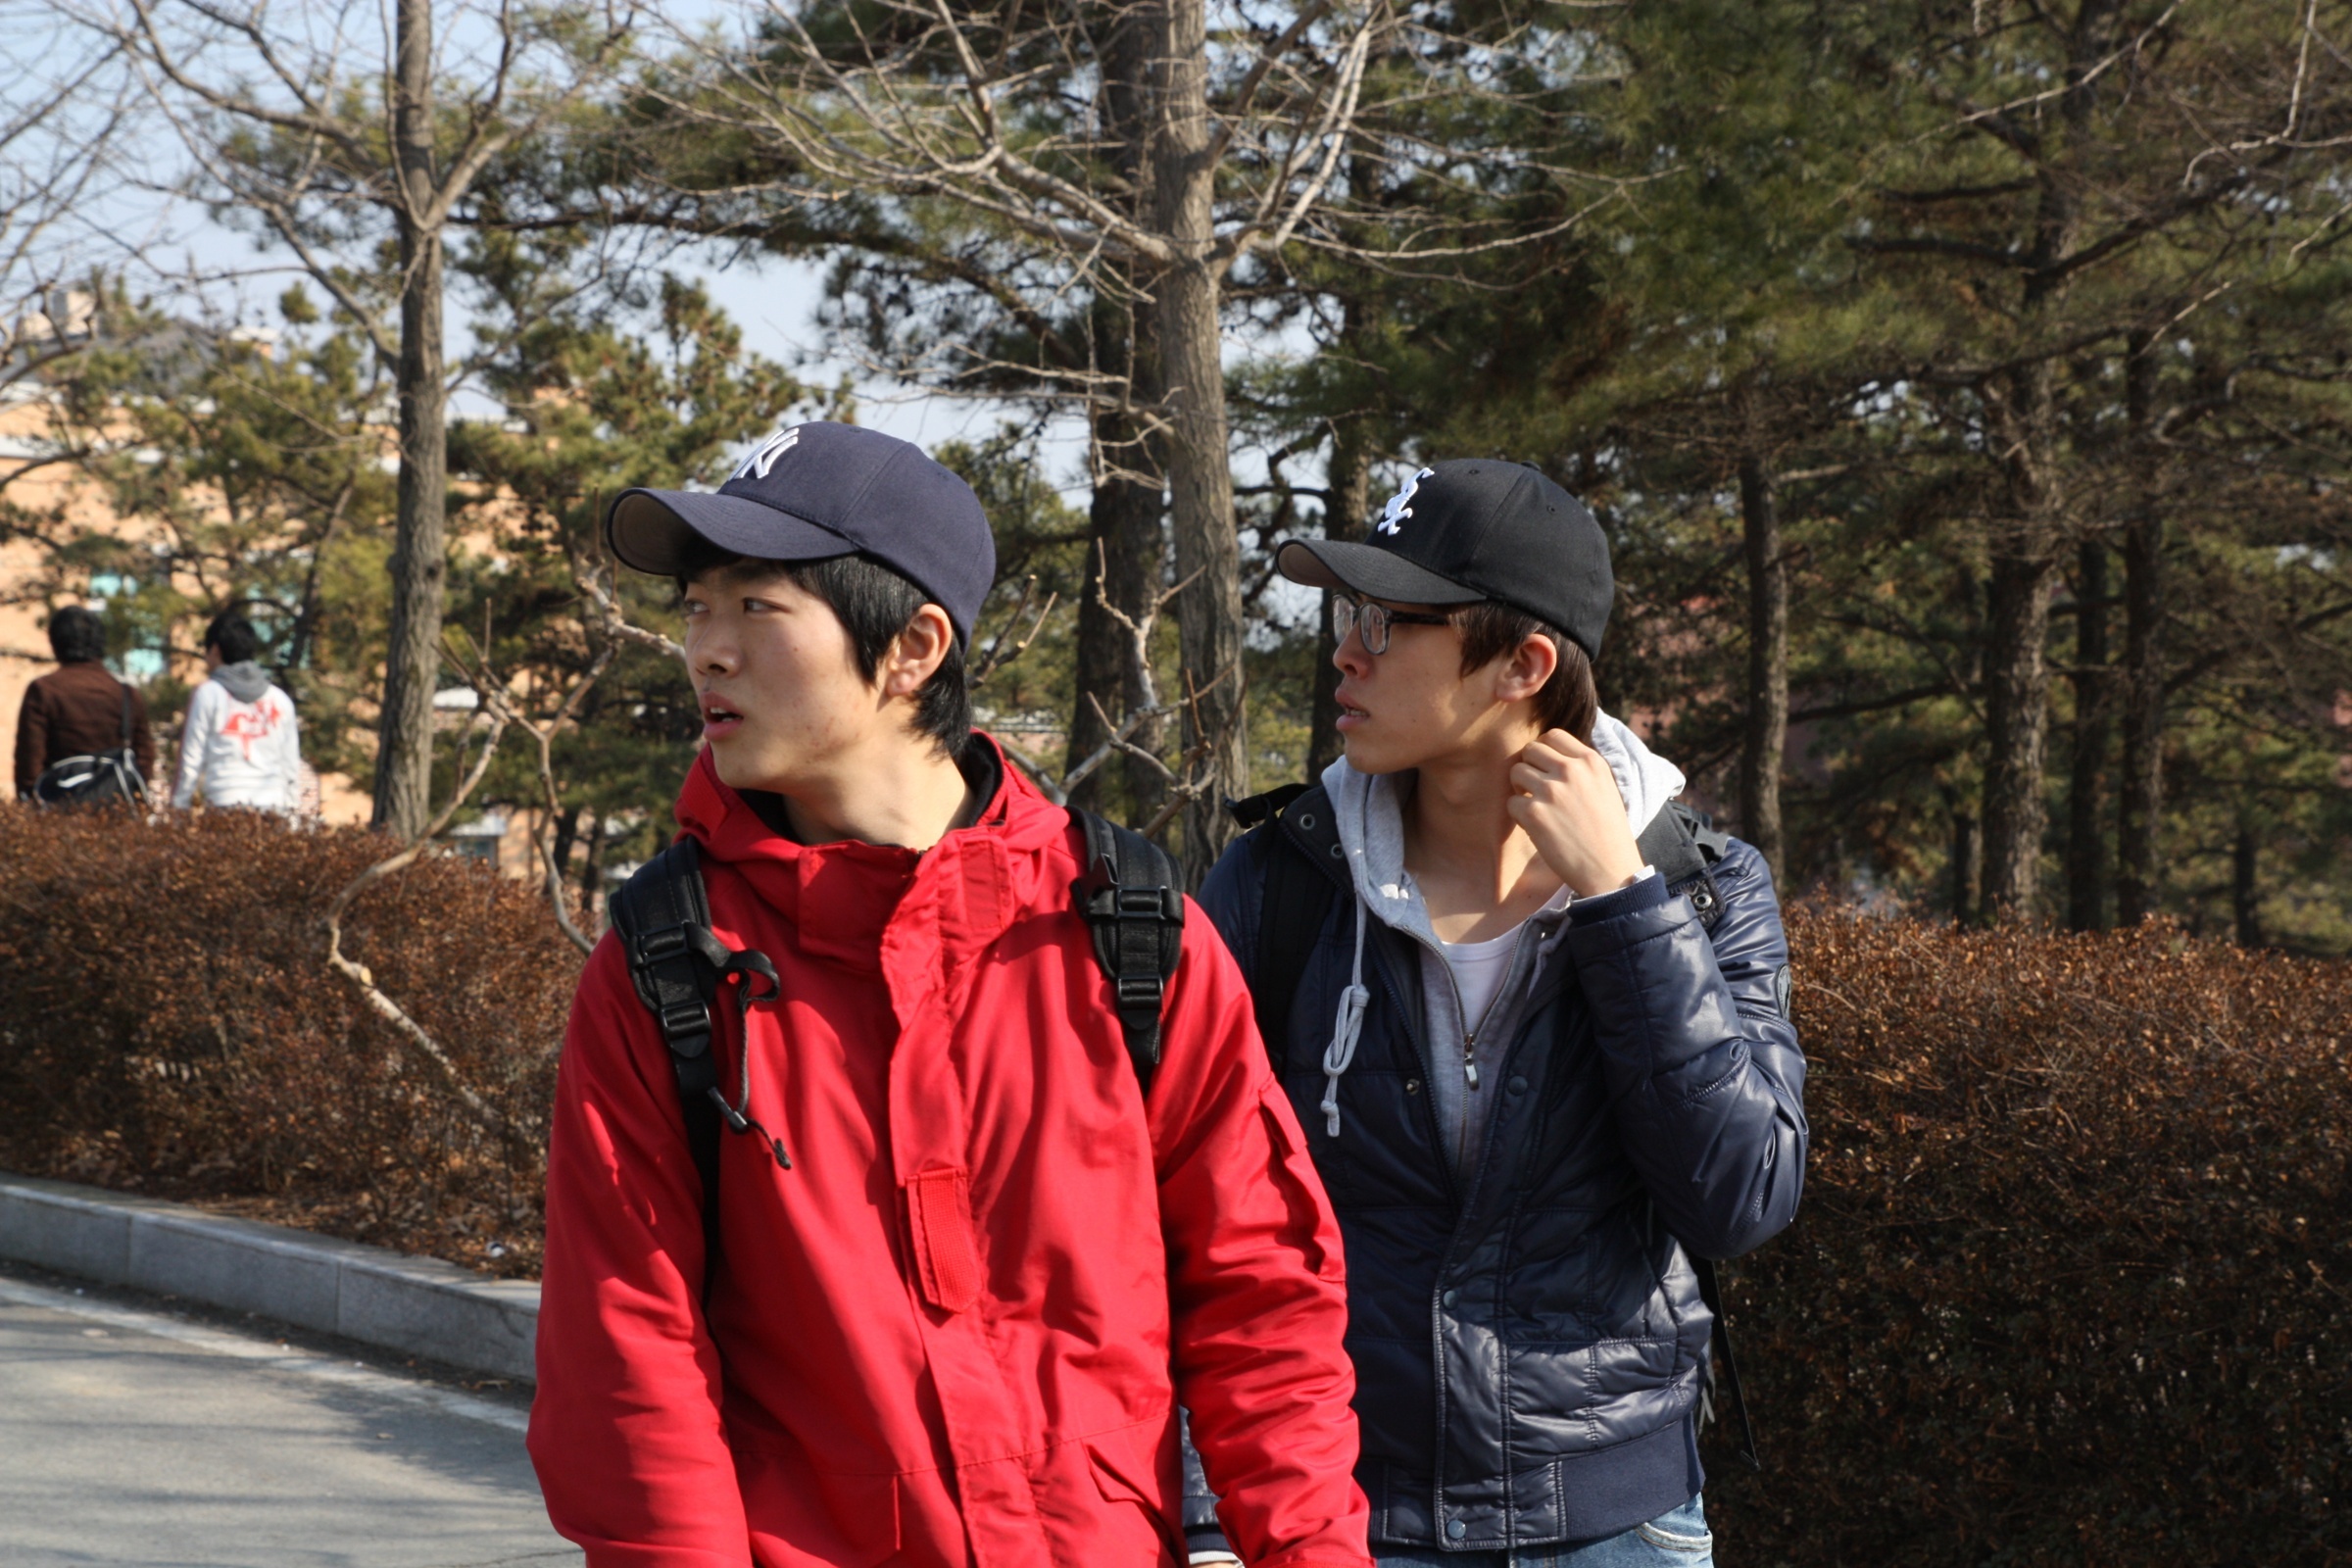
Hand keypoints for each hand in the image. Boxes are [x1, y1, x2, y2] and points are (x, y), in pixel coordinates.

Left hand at [1506, 729, 1646, 897]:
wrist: (1610, 870)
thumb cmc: (1608, 833)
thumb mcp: (1605, 788)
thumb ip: (1581, 768)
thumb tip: (1550, 755)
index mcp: (1591, 761)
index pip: (1553, 735)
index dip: (1544, 752)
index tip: (1546, 769)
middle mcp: (1571, 770)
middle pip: (1530, 750)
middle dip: (1529, 768)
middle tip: (1536, 789)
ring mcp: (1551, 790)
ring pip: (1516, 773)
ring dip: (1520, 790)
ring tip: (1537, 808)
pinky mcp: (1534, 813)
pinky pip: (1511, 803)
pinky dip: (1518, 816)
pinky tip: (1536, 827)